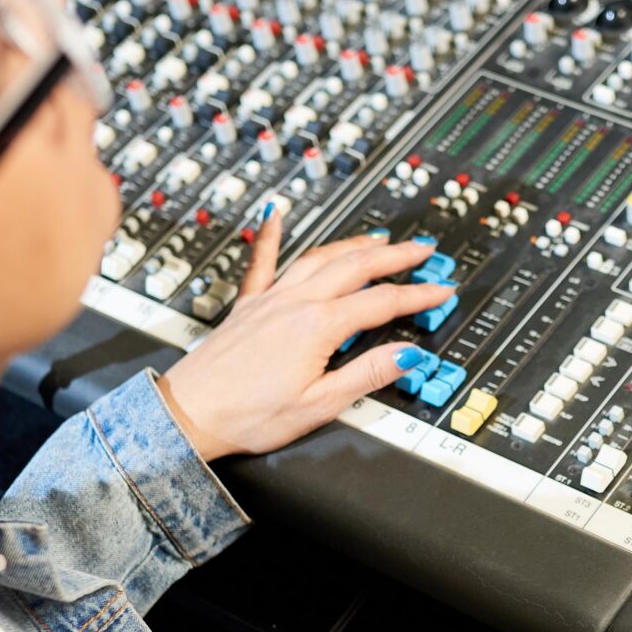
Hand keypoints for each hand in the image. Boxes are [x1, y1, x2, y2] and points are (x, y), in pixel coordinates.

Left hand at [156, 217, 451, 457]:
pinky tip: (274, 216)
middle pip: (356, 266)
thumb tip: (406, 356)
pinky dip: (271, 235)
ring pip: (319, 257)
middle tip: (422, 249)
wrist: (190, 413)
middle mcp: (294, 303)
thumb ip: (365, 375)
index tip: (441, 291)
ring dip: (353, 244)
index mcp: (317, 326)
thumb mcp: (319, 405)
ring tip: (378, 238)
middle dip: (395, 256)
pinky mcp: (247, 306)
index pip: (382, 303)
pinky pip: (262, 261)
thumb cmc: (248, 415)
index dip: (417, 295)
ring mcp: (270, 300)